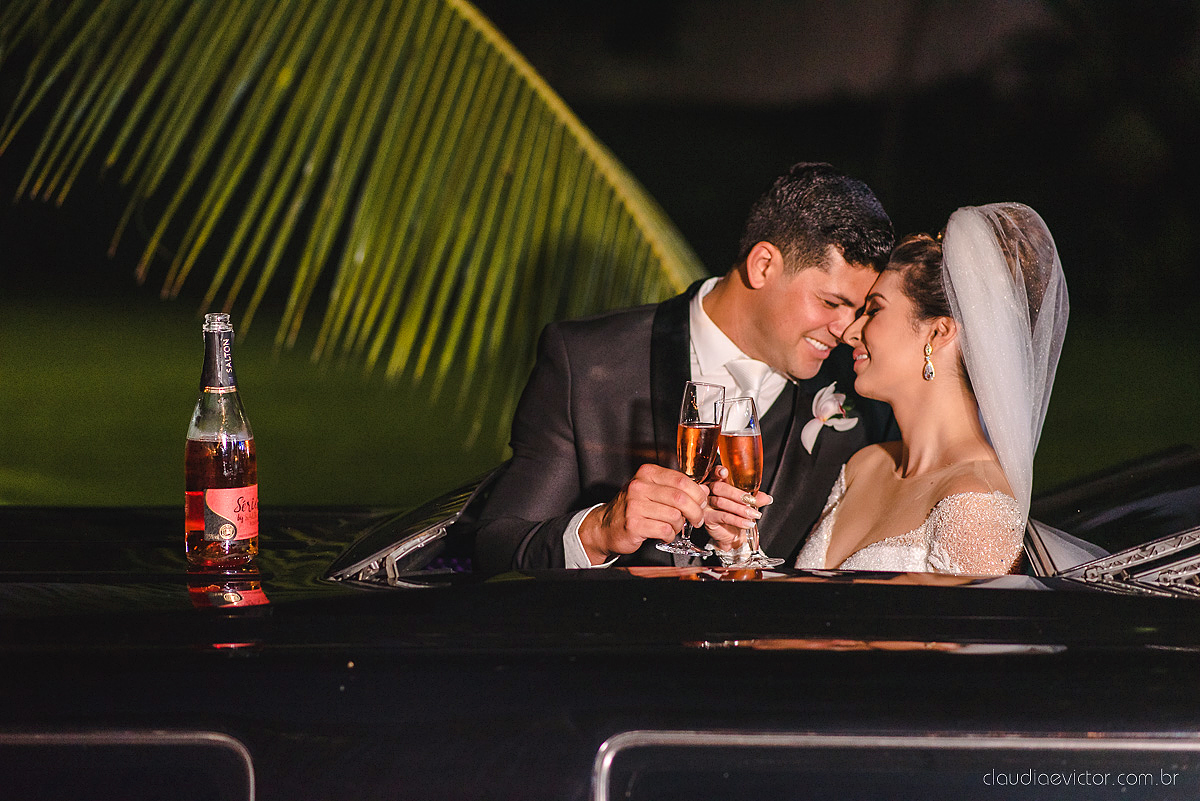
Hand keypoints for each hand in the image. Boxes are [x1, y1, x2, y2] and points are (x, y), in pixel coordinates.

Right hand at [579, 464, 709, 563]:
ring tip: (675, 527)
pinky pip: (664, 530)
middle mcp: (639, 486)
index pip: (682, 480)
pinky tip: (665, 534)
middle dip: (695, 512)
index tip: (701, 503)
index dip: (697, 494)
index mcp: (647, 473)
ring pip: (674, 516)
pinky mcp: (633, 524)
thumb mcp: (653, 491)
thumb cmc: (633, 508)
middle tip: (697, 520)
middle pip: (681, 498)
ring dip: (680, 526)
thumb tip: (703, 489)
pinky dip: (670, 535)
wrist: (605, 526)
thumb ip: (677, 488)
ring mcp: (634, 505)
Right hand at [703, 465, 772, 550]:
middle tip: (751, 500)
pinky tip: (748, 523)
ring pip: (721, 502)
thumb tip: (767, 498)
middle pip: (719, 487)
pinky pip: (722, 516)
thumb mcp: (747, 503)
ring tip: (753, 515)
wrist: (731, 534)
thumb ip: (755, 498)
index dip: (718, 472)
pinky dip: (738, 520)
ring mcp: (705, 505)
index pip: (714, 473)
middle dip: (736, 494)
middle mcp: (708, 492)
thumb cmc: (736, 514)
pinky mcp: (707, 518)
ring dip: (740, 509)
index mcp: (716, 482)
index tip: (725, 473)